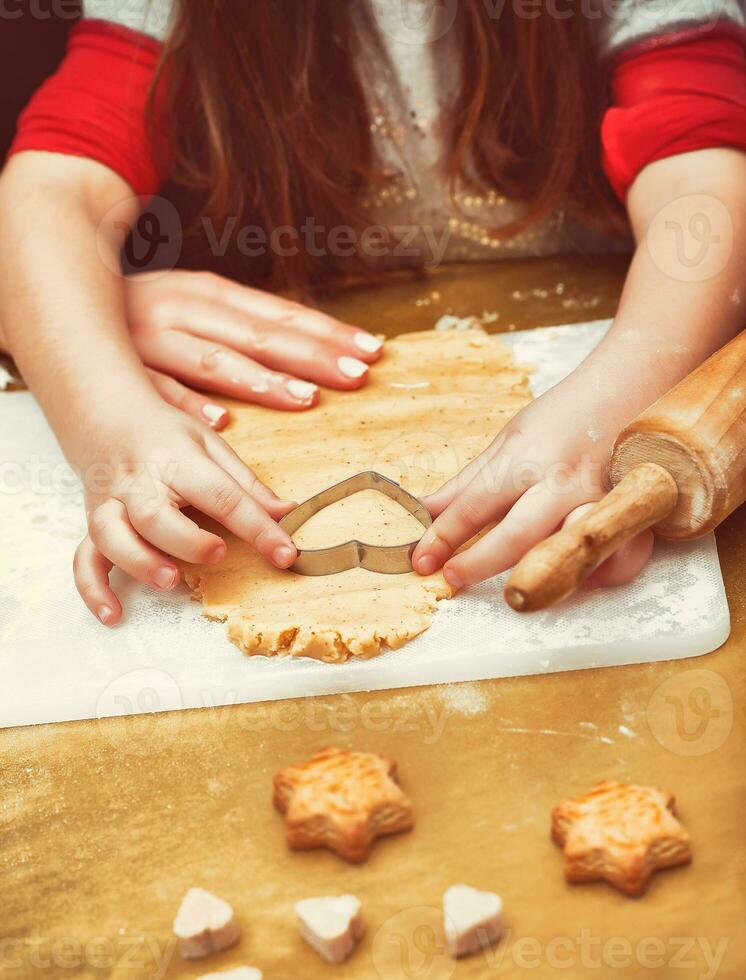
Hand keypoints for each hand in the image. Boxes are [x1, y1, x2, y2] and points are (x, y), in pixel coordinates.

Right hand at [73, 403, 296, 625]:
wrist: (107, 416)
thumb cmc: (167, 436)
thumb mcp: (211, 446)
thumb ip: (247, 484)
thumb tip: (288, 513)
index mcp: (177, 459)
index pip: (220, 494)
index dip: (256, 526)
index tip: (285, 553)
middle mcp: (138, 482)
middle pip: (153, 514)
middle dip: (185, 539)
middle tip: (216, 554)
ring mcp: (110, 504)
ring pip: (112, 535)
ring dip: (139, 562)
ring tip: (170, 580)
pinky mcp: (92, 524)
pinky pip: (85, 559)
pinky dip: (94, 589)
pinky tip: (114, 613)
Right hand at [125, 270, 382, 428]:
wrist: (71, 292)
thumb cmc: (153, 308)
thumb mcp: (201, 303)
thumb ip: (251, 327)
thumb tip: (314, 353)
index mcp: (213, 292)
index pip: (282, 314)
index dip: (329, 332)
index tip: (373, 351)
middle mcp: (188, 310)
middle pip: (261, 334)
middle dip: (313, 356)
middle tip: (358, 376)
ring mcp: (156, 340)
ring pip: (216, 361)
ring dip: (262, 381)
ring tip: (304, 398)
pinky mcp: (128, 371)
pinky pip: (161, 392)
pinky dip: (189, 405)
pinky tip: (219, 424)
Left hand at [412, 379, 653, 591]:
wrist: (629, 388)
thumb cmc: (562, 418)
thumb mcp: (507, 442)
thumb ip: (468, 483)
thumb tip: (425, 511)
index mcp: (525, 459)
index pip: (474, 505)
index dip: (443, 536)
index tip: (422, 560)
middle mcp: (561, 482)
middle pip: (516, 536)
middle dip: (479, 563)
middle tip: (451, 579)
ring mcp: (600, 500)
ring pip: (566, 551)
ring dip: (539, 576)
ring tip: (513, 594)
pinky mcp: (634, 515)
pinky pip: (620, 558)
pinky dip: (601, 575)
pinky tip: (577, 583)